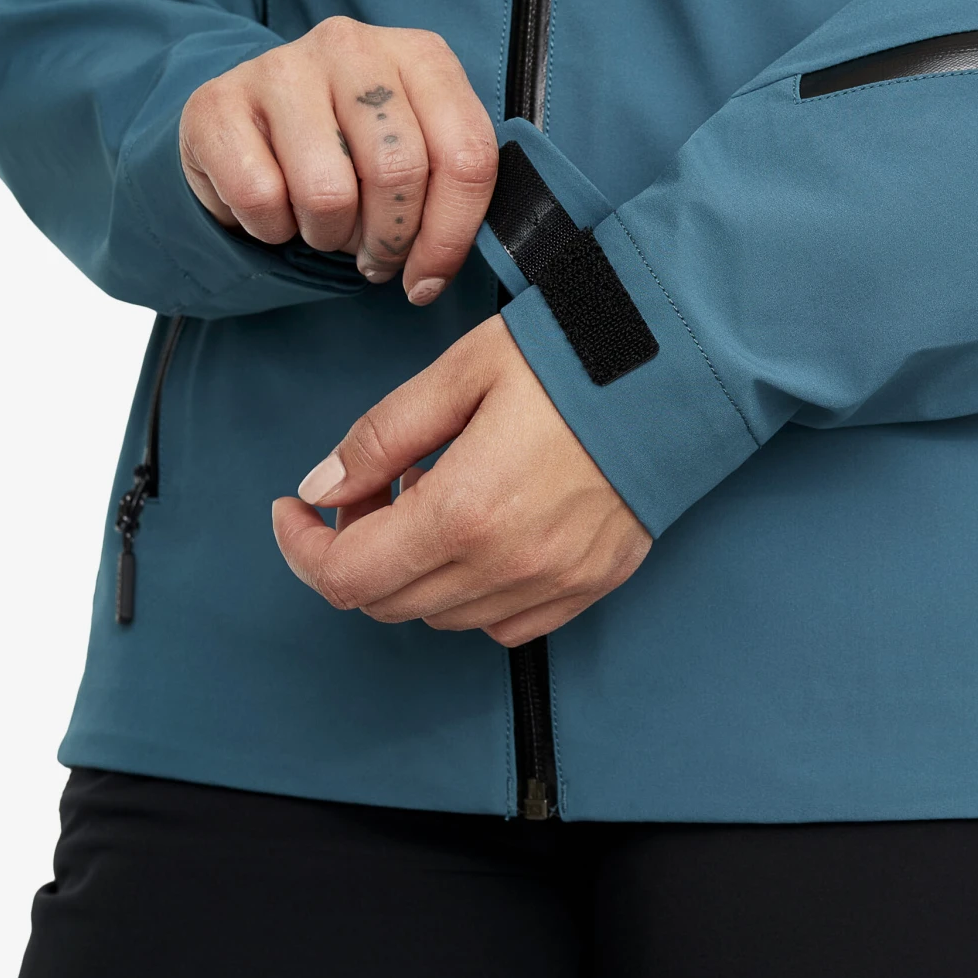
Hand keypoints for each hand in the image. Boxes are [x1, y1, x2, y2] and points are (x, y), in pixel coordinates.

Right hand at [179, 16, 497, 301]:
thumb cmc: (350, 151)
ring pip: (327, 192)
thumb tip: (432, 276)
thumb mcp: (417, 157)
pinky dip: (269, 228)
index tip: (427, 280)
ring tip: (323, 223)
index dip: (451, 237)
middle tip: (373, 256)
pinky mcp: (216, 100)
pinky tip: (274, 208)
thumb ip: (448, 197)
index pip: (467, 156)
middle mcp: (354, 46)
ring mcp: (282, 66)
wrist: (251, 126)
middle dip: (389, 240)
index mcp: (422, 56)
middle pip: (399, 172)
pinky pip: (259, 198)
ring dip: (327, 235)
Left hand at [272, 317, 652, 645]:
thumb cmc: (578, 355)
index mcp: (465, 512)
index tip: (293, 509)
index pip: (347, 574)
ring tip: (430, 496)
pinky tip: (481, 532)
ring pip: (443, 616)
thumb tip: (323, 484)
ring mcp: (556, 582)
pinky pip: (507, 623)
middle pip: (389, 603)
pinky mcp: (594, 582)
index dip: (301, 547)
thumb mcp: (464, 370)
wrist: (684, 365)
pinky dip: (471, 593)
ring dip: (412, 570)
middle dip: (353, 551)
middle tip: (366, 488)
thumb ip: (384, 434)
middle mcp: (508, 566)